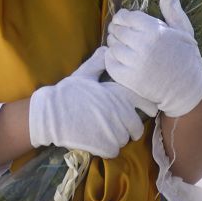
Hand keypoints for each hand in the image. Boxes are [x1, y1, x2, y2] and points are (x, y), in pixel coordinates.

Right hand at [28, 47, 154, 157]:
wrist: (50, 114)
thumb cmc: (66, 93)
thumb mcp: (83, 74)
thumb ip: (98, 62)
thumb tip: (107, 49)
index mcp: (116, 95)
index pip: (142, 100)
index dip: (149, 106)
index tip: (151, 110)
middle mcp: (119, 112)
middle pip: (136, 126)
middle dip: (131, 128)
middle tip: (122, 128)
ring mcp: (112, 130)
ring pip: (125, 139)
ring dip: (118, 138)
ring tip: (106, 133)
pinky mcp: (104, 145)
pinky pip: (114, 150)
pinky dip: (108, 149)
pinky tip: (98, 142)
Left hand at [105, 0, 201, 116]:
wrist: (186, 89)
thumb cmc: (186, 58)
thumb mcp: (183, 31)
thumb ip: (173, 11)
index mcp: (156, 31)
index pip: (127, 17)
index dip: (122, 17)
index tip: (124, 20)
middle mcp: (143, 45)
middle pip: (117, 30)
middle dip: (117, 29)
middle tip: (119, 32)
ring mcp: (134, 63)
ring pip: (112, 46)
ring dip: (113, 43)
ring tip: (120, 45)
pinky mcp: (128, 79)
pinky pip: (110, 63)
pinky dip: (110, 58)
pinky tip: (118, 57)